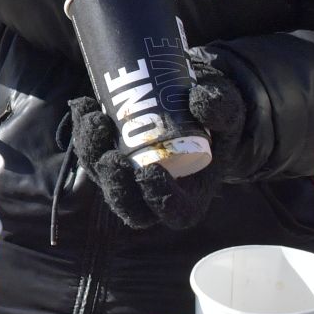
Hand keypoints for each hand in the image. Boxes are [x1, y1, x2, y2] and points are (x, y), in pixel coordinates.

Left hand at [68, 52, 249, 231]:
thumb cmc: (217, 117)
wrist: (197, 103)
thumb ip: (222, 108)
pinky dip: (85, 132)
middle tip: (110, 155)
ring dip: (92, 151)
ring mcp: (129, 179)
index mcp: (189, 198)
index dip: (157, 198)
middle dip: (112, 182)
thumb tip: (197, 102)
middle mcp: (154, 195)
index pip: (172, 211)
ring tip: (93, 118)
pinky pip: (93, 153)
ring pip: (103, 177)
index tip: (149, 172)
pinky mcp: (112, 158)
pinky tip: (83, 106)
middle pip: (127, 202)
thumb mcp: (230, 111)